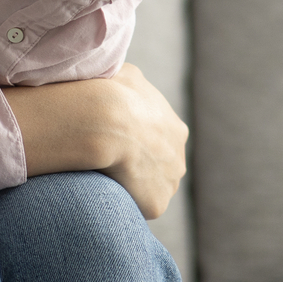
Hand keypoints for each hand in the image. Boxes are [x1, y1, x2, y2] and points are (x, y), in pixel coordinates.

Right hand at [3, 64, 188, 218]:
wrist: (104, 120)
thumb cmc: (110, 92)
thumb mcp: (127, 75)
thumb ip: (133, 85)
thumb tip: (125, 80)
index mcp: (176, 130)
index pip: (159, 142)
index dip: (138, 144)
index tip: (116, 144)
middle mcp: (178, 159)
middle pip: (160, 168)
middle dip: (140, 168)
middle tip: (109, 164)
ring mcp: (169, 184)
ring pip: (150, 190)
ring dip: (132, 187)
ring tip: (104, 179)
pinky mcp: (156, 205)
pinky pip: (137, 207)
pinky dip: (122, 203)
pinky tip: (104, 192)